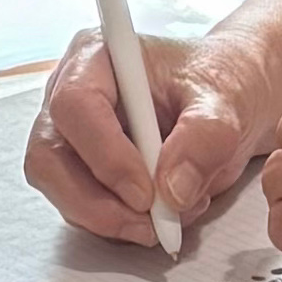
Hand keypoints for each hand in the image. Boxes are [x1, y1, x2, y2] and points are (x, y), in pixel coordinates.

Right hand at [24, 30, 280, 245]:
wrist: (232, 100)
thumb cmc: (222, 81)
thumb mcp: (226, 100)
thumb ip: (205, 138)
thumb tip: (172, 189)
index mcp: (96, 56)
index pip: (75, 106)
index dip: (104, 155)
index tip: (146, 193)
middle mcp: (71, 94)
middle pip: (49, 156)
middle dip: (96, 202)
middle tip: (150, 225)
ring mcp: (72, 135)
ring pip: (60, 190)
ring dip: (111, 219)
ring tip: (171, 218)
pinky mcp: (83, 171)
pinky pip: (82, 210)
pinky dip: (121, 225)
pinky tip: (165, 215)